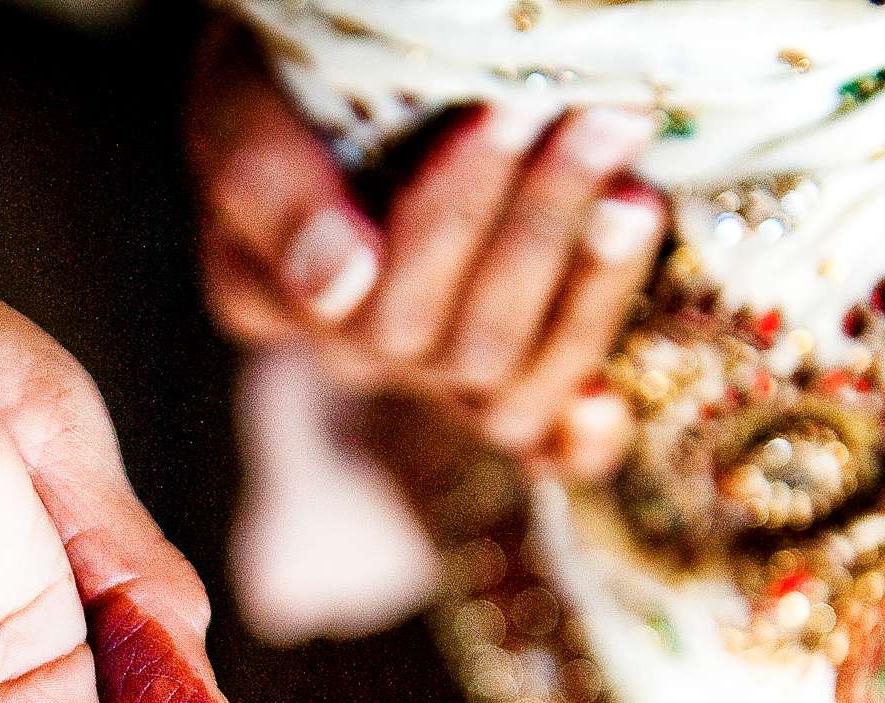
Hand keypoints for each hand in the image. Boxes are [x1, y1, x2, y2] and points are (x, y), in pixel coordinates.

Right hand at [187, 21, 664, 478]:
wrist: (349, 78)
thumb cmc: (294, 74)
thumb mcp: (249, 100)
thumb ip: (270, 184)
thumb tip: (341, 281)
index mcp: (268, 291)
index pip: (359, 292)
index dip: (448, 208)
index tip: (510, 111)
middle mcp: (349, 351)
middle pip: (444, 338)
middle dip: (535, 223)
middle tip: (604, 123)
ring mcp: (430, 380)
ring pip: (502, 386)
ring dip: (584, 293)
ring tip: (635, 199)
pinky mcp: (500, 391)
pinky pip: (535, 446)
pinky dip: (574, 439)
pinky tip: (607, 402)